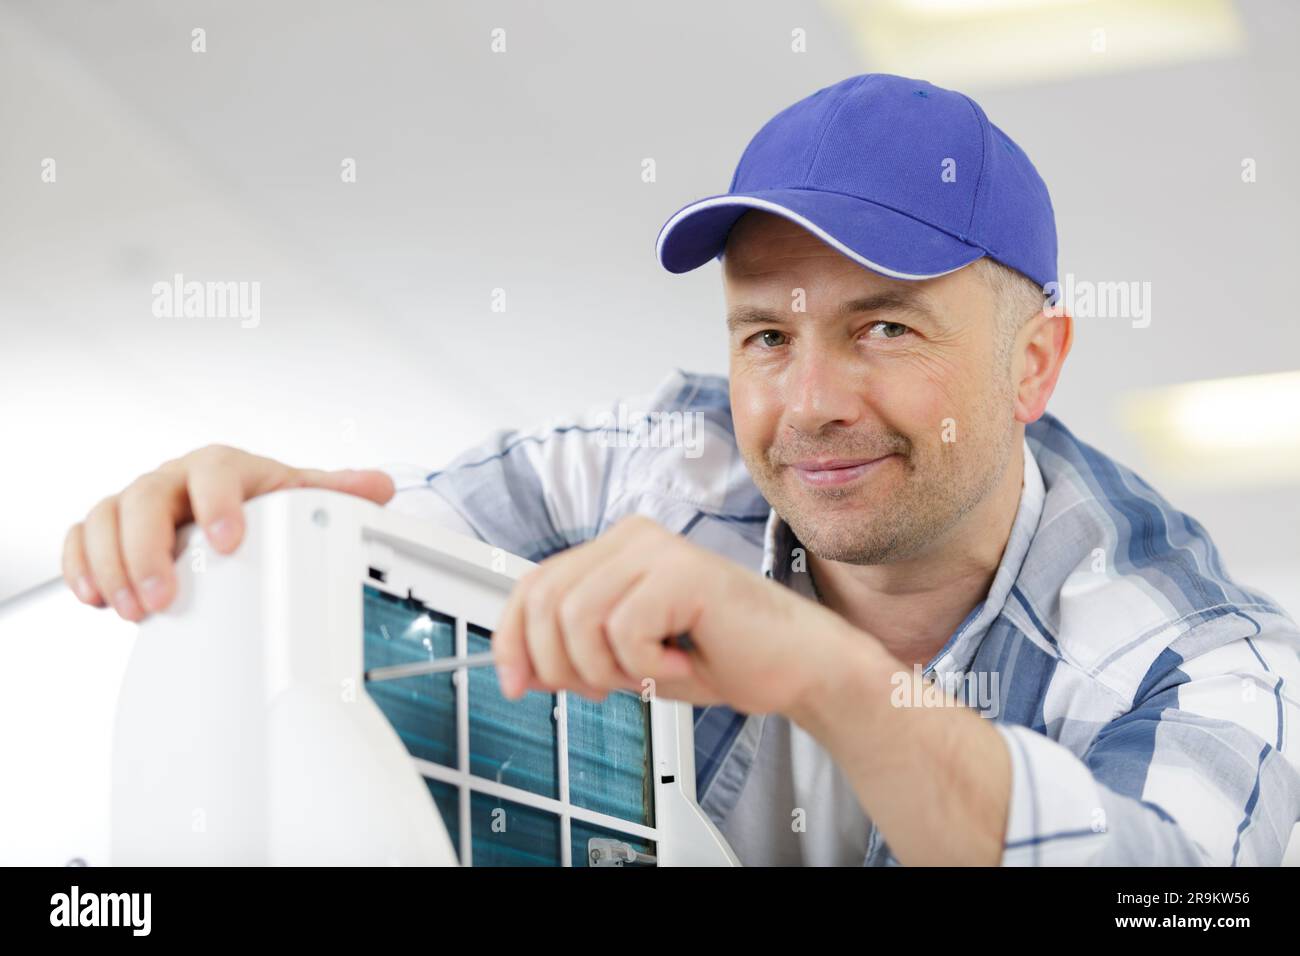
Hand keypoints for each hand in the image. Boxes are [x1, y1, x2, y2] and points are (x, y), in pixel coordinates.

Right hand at [61, 444, 394, 620]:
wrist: (225, 512)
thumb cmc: (261, 504)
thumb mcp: (299, 496)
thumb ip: (335, 493)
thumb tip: (381, 487)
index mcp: (223, 466)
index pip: (214, 470)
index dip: (216, 502)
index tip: (226, 543)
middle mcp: (175, 478)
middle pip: (146, 497)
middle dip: (150, 549)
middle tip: (165, 596)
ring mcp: (137, 502)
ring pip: (107, 518)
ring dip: (114, 566)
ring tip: (136, 610)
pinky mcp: (109, 528)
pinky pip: (82, 536)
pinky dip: (82, 566)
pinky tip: (96, 598)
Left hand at [490, 514, 859, 714]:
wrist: (799, 667)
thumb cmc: (725, 658)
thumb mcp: (629, 660)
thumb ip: (575, 653)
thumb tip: (520, 667)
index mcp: (615, 549)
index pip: (533, 585)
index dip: (512, 638)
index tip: (516, 684)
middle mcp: (632, 537)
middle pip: (544, 601)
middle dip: (558, 664)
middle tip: (604, 689)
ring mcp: (658, 548)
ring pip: (577, 617)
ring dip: (605, 668)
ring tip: (650, 673)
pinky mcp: (682, 571)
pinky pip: (623, 630)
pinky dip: (646, 665)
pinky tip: (681, 661)